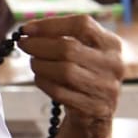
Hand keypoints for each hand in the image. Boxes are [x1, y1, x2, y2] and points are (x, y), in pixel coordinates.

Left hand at [18, 15, 123, 137]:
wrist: (94, 112)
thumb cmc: (82, 74)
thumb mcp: (82, 51)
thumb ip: (61, 37)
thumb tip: (29, 30)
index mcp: (111, 43)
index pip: (81, 24)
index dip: (50, 24)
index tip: (27, 28)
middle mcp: (113, 64)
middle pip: (69, 48)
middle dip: (39, 45)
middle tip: (24, 45)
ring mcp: (106, 87)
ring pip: (64, 71)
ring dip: (40, 65)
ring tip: (33, 63)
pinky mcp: (95, 108)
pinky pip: (60, 92)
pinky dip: (44, 83)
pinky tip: (40, 78)